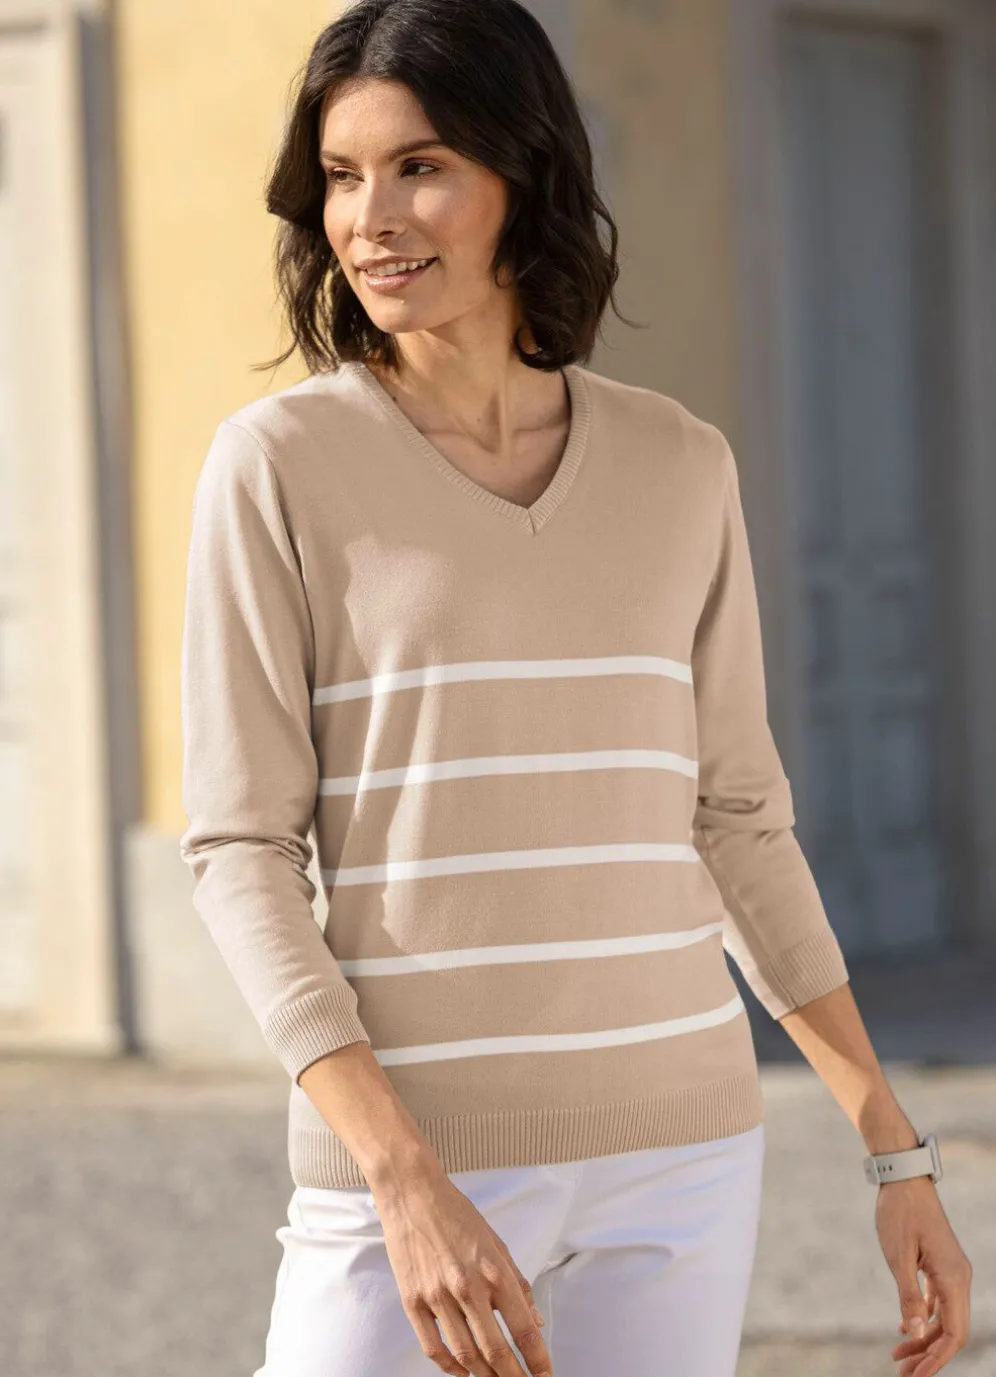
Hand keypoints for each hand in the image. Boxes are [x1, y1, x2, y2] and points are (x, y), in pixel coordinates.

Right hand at [372, 1163, 552, 1375]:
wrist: (413, 1193)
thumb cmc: (457, 1214)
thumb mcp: (496, 1243)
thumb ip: (517, 1283)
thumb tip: (534, 1320)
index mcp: (494, 1271)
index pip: (523, 1329)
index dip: (538, 1359)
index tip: (545, 1376)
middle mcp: (468, 1288)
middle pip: (496, 1351)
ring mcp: (438, 1297)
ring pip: (466, 1355)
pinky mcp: (412, 1300)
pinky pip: (433, 1347)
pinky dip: (450, 1367)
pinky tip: (461, 1372)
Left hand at [875, 1176, 972, 1375]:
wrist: (903, 1178)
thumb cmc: (899, 1213)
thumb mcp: (898, 1256)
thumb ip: (908, 1296)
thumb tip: (917, 1333)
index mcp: (954, 1278)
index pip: (954, 1333)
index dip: (937, 1359)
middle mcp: (959, 1277)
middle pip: (951, 1330)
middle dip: (929, 1355)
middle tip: (902, 1374)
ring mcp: (951, 1270)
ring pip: (944, 1316)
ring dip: (924, 1338)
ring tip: (899, 1358)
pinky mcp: (940, 1263)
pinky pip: (937, 1300)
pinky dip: (923, 1317)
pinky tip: (905, 1330)